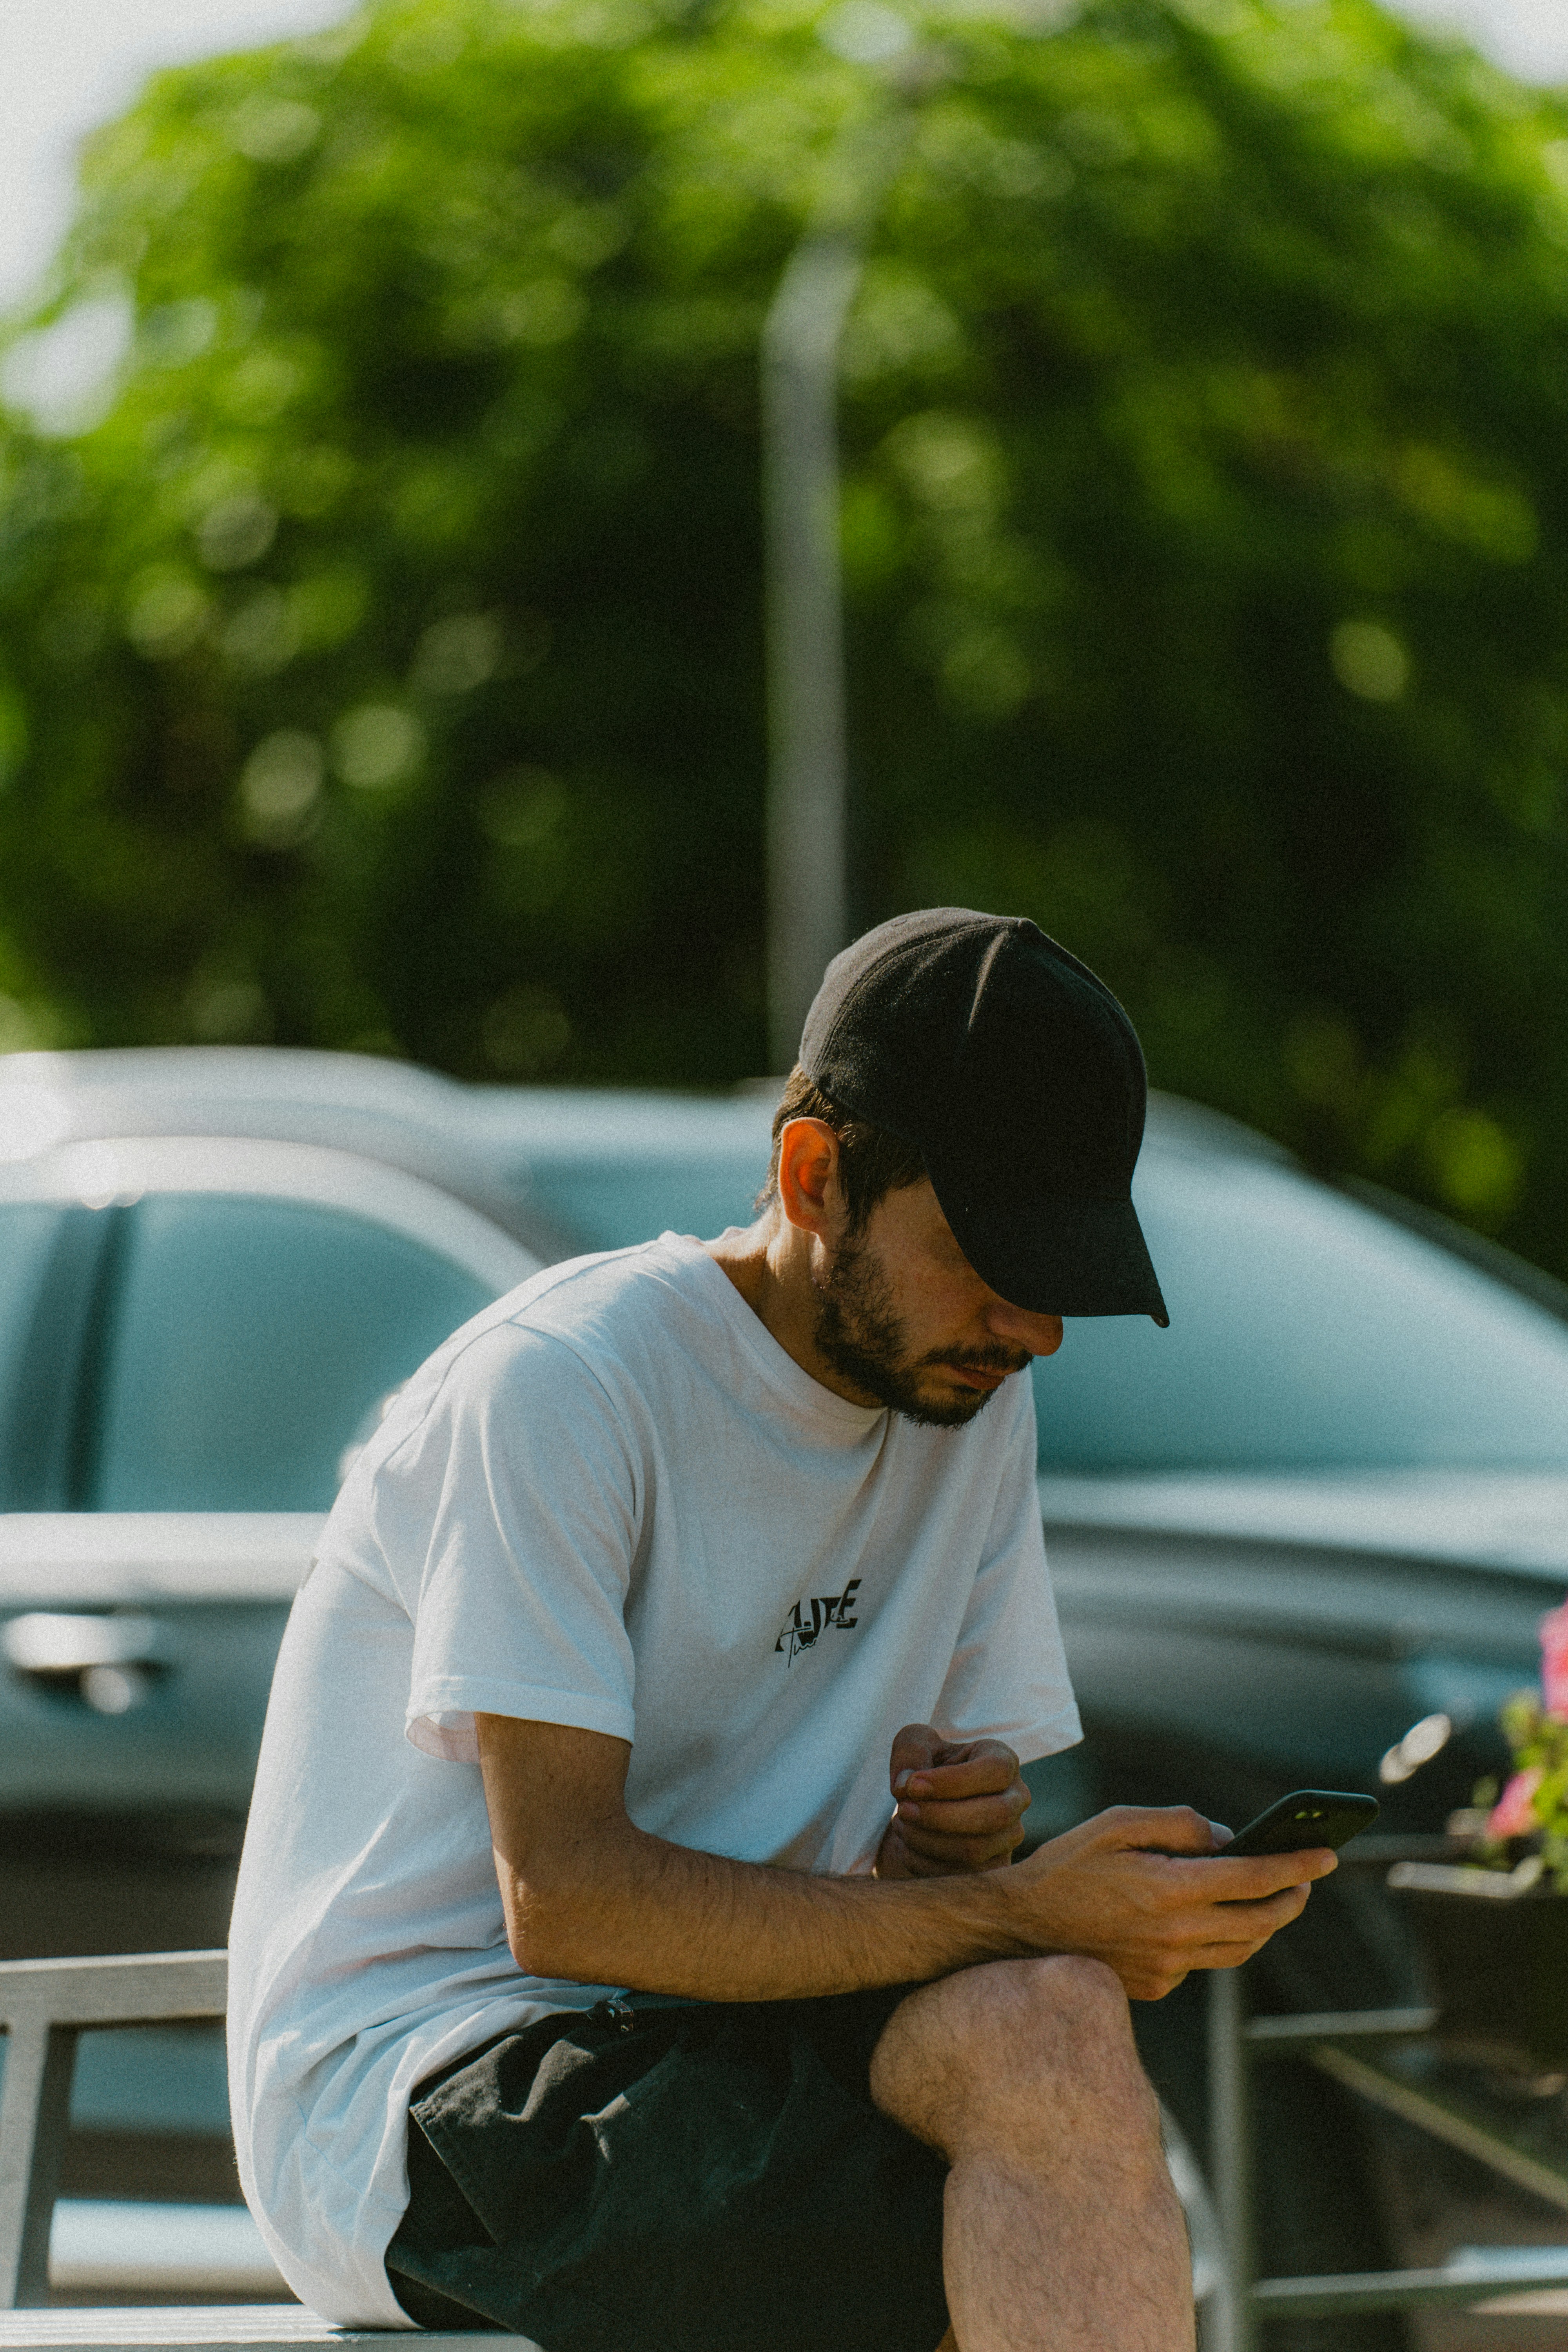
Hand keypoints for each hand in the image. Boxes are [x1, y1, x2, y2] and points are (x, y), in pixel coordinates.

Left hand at [874, 1723, 1030, 1878]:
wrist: (929, 1805)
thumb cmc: (926, 1767)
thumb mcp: (914, 1743)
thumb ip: (910, 1753)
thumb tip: (906, 1787)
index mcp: (1004, 1761)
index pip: (994, 1771)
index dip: (951, 1781)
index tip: (912, 1785)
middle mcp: (1016, 1800)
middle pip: (993, 1816)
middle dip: (939, 1816)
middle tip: (903, 1808)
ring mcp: (1009, 1838)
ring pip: (974, 1850)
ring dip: (927, 1840)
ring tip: (902, 1823)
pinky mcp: (994, 1869)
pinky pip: (961, 1875)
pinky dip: (925, 1862)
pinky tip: (907, 1844)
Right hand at [1007, 1804, 1336, 2000]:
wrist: (1021, 1927)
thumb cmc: (1067, 1865)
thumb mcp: (1118, 1823)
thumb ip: (1179, 1824)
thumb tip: (1228, 1838)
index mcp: (1168, 1889)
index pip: (1252, 1877)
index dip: (1295, 1865)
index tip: (1326, 1855)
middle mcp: (1174, 1935)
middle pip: (1258, 1922)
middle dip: (1291, 1898)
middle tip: (1305, 1878)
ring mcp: (1167, 1968)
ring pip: (1239, 1950)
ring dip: (1265, 1924)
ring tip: (1274, 1899)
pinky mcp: (1156, 1987)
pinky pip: (1205, 1963)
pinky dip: (1220, 1939)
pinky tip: (1213, 1918)